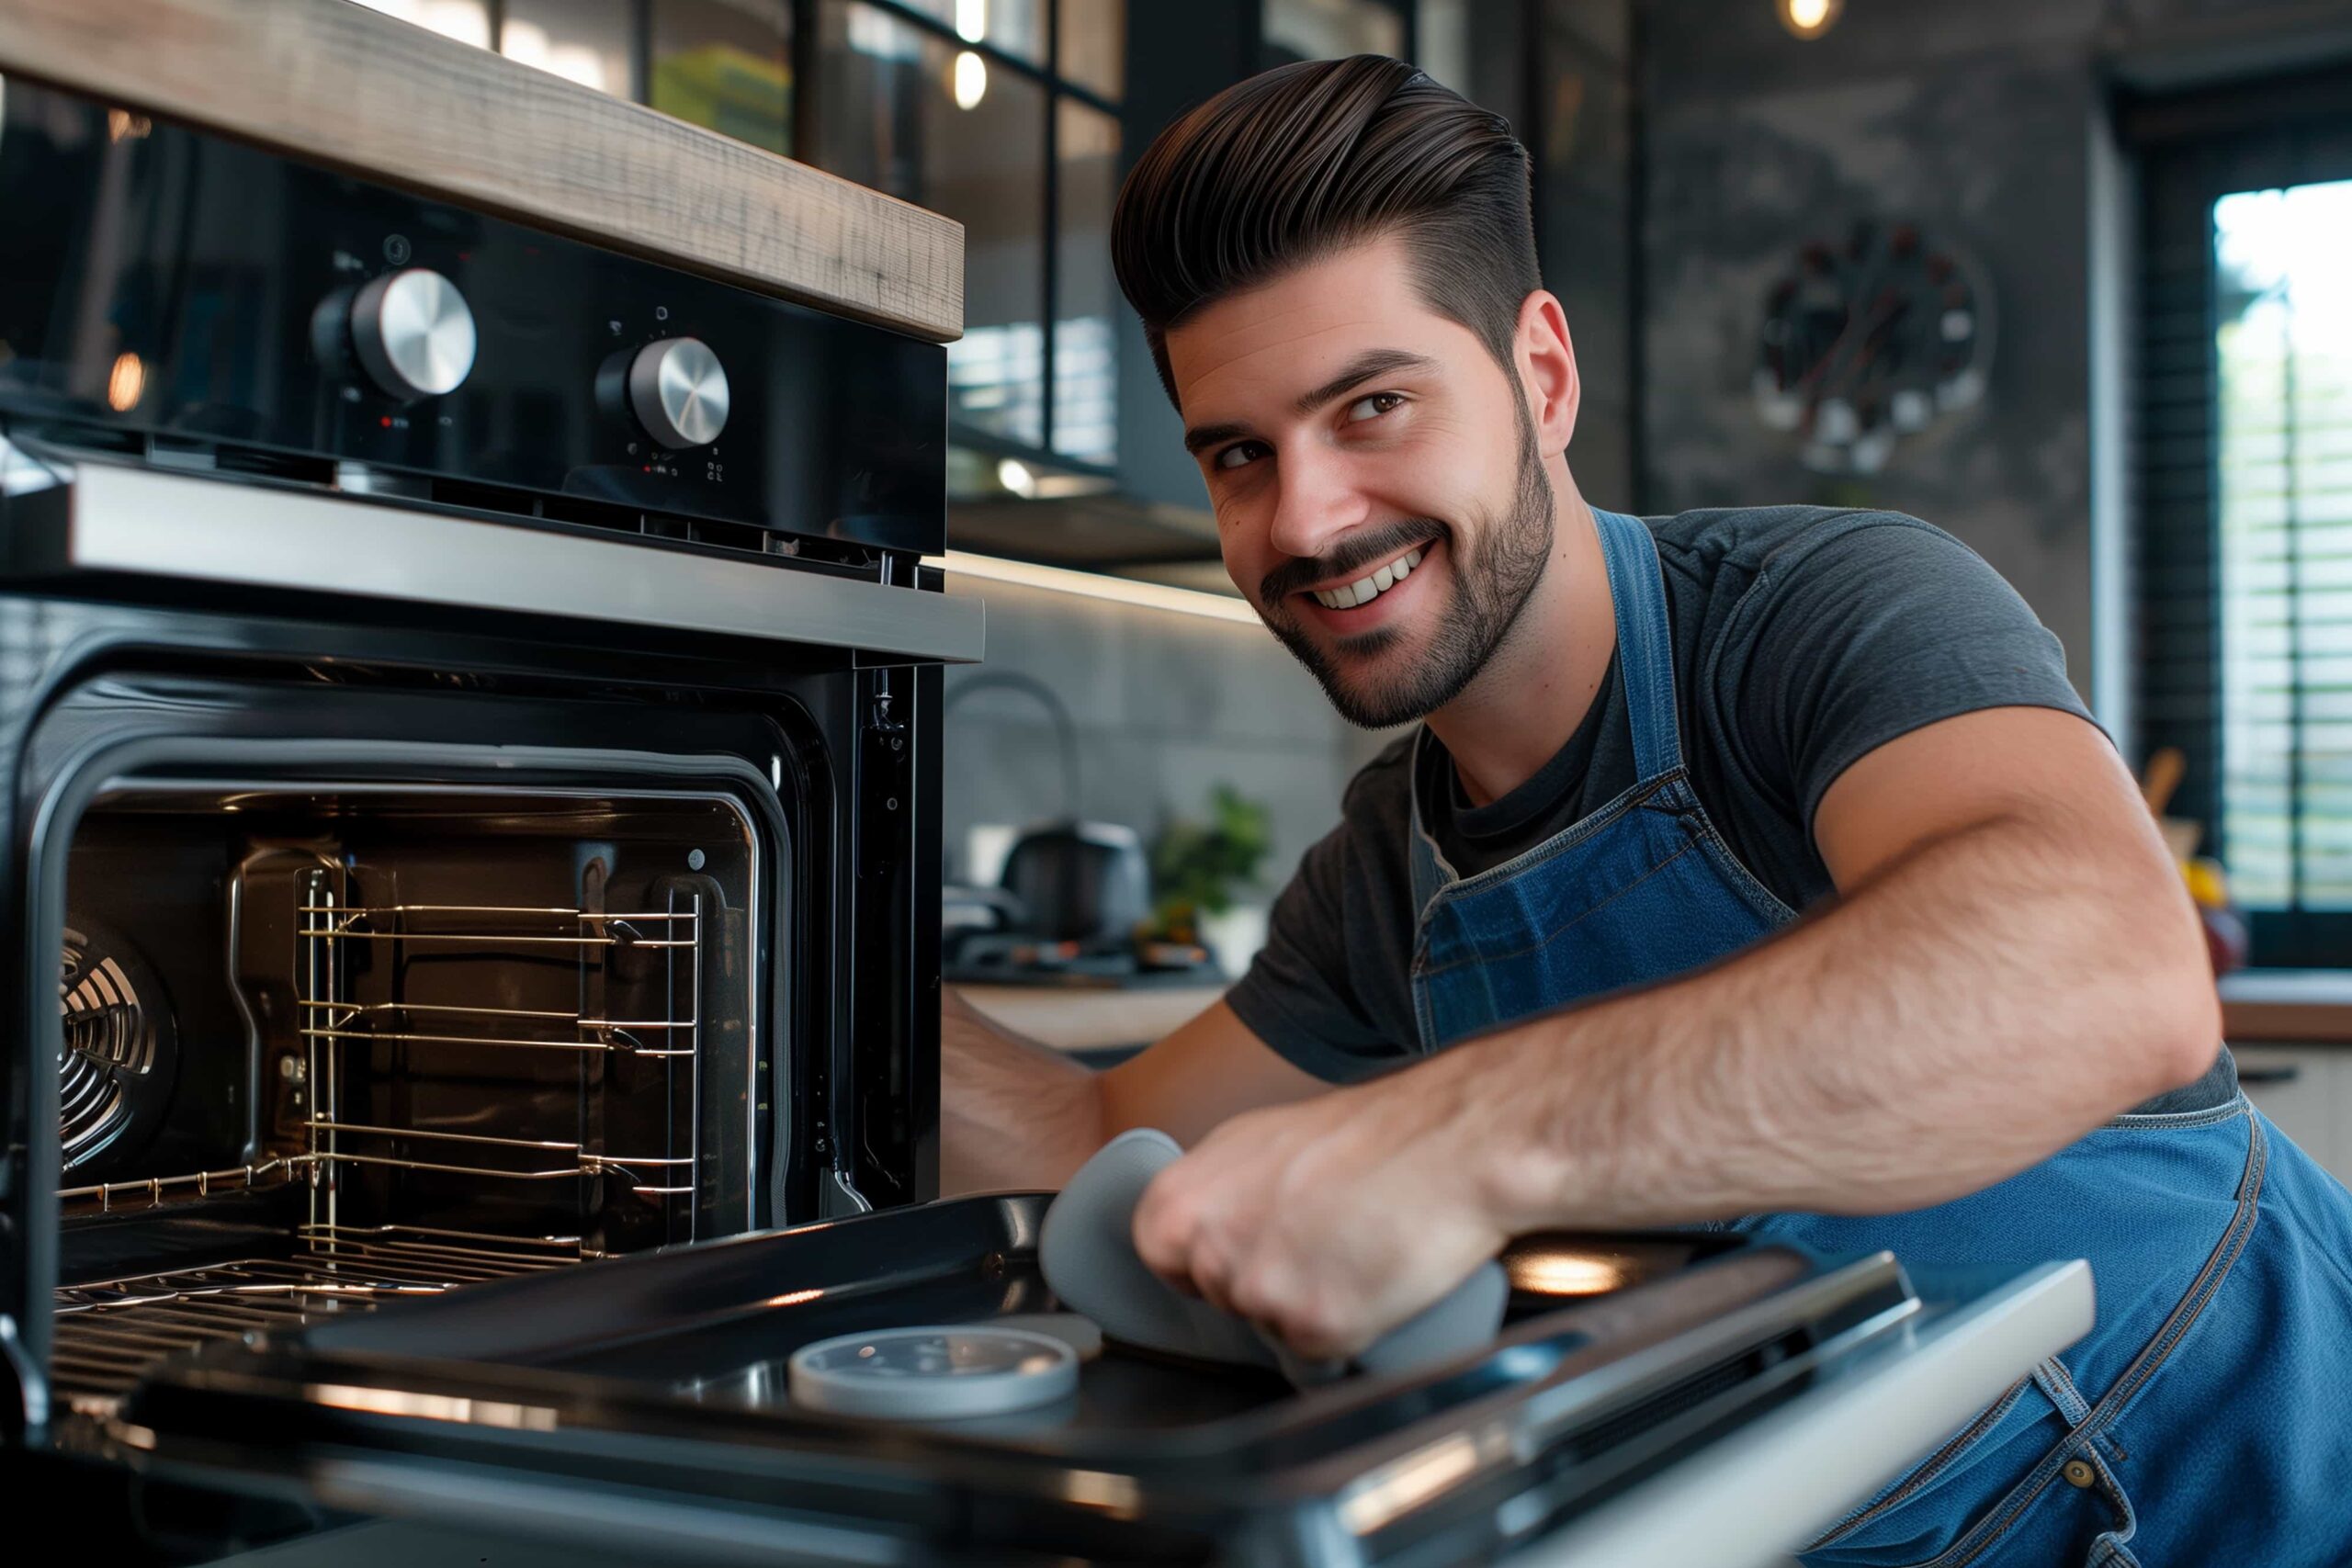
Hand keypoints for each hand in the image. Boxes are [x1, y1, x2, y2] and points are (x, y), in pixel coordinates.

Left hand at [1129, 1061, 1509, 1359]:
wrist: (1450, 1143)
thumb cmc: (1371, 1134)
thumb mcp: (1260, 1140)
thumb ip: (1217, 1190)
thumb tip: (1203, 1225)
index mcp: (1183, 1199)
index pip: (1161, 1257)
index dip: (1207, 1255)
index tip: (1245, 1247)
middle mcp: (1211, 1248)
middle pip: (1223, 1297)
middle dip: (1266, 1280)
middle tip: (1320, 1239)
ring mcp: (1261, 1293)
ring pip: (1271, 1328)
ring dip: (1309, 1306)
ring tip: (1354, 1249)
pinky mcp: (1315, 1329)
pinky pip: (1320, 1356)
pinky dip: (1350, 1331)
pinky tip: (1374, 1281)